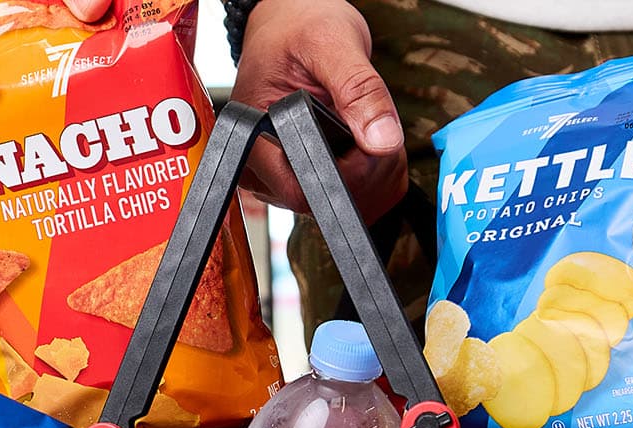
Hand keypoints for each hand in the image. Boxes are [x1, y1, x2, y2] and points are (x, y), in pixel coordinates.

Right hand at [223, 0, 409, 219]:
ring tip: (364, 125)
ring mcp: (278, 171)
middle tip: (371, 124)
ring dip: (370, 172)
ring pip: (337, 202)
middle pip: (319, 201)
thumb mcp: (332, 44)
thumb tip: (381, 141)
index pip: (299, 189)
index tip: (369, 142)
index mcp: (251, 133)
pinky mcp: (299, 172)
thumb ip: (359, 91)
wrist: (293, 21)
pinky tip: (365, 140)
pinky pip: (347, 193)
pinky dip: (370, 172)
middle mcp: (257, 160)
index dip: (345, 178)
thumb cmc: (300, 25)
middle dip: (363, 172)